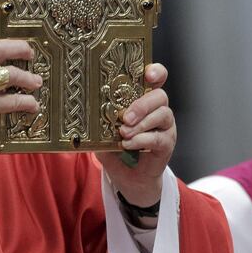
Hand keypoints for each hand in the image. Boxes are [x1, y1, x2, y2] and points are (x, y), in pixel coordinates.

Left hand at [95, 63, 175, 207]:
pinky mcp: (167, 144)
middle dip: (142, 104)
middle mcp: (158, 110)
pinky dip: (141, 140)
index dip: (155, 72)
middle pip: (160, 96)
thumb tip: (84, 114)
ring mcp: (165, 127)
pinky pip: (158, 138)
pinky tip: (128, 144)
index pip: (156, 78)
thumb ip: (99, 124)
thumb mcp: (104, 135)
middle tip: (124, 117)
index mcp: (144, 100)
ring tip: (124, 133)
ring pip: (162, 115)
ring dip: (141, 123)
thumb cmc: (118, 152)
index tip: (148, 74)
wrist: (130, 179)